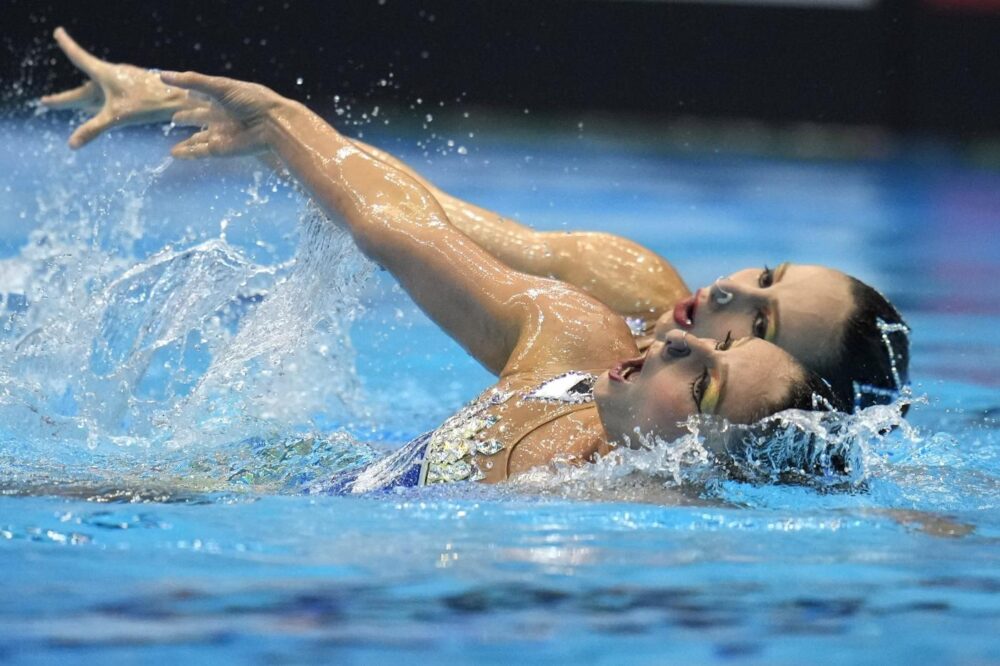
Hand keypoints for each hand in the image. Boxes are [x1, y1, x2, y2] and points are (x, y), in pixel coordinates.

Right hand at [40, 27, 188, 147]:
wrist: (180, 99)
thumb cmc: (149, 104)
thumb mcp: (117, 116)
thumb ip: (94, 129)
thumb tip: (71, 145)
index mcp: (104, 75)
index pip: (79, 58)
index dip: (68, 45)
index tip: (58, 31)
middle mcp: (112, 76)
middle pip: (83, 90)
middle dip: (66, 99)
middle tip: (46, 102)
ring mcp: (124, 83)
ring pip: (97, 93)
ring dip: (83, 100)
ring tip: (72, 108)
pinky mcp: (135, 91)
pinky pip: (111, 97)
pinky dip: (101, 103)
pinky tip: (104, 109)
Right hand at [161, 71, 287, 158]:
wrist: (272, 125)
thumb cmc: (251, 101)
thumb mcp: (220, 86)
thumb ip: (192, 81)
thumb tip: (162, 76)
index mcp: (224, 98)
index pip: (204, 94)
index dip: (194, 93)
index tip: (184, 92)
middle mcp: (221, 115)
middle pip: (200, 116)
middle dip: (189, 117)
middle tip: (175, 118)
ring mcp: (221, 133)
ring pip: (199, 138)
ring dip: (187, 142)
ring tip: (173, 148)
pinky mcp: (220, 149)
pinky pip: (200, 152)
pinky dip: (187, 153)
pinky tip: (174, 154)